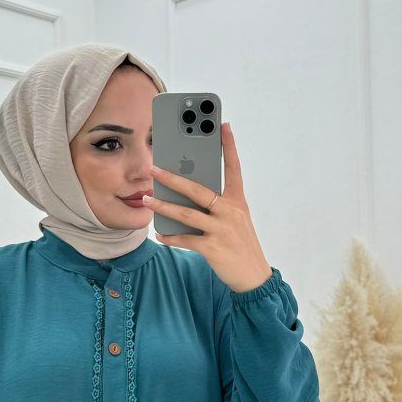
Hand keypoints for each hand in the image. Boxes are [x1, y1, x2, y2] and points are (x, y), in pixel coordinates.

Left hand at [143, 121, 272, 293]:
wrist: (254, 276)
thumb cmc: (240, 245)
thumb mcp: (235, 220)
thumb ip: (217, 206)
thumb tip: (187, 194)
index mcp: (238, 202)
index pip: (234, 168)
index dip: (229, 146)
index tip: (223, 125)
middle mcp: (230, 212)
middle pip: (198, 190)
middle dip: (173, 178)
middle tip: (154, 168)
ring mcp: (222, 230)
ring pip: (186, 214)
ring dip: (163, 207)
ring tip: (148, 200)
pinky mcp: (213, 248)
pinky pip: (186, 240)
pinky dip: (171, 237)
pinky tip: (159, 235)